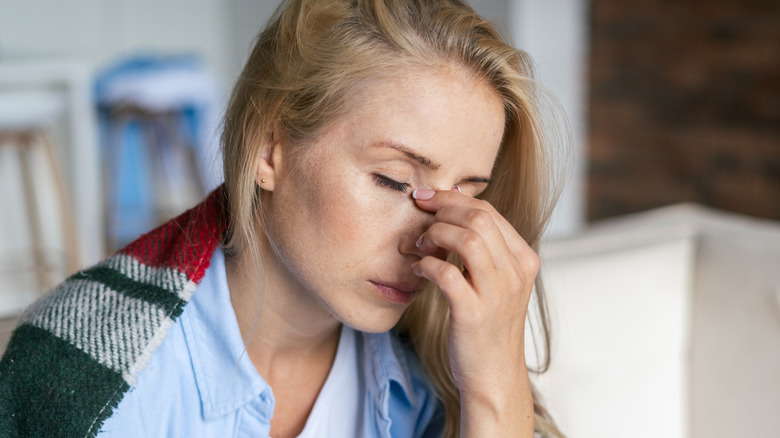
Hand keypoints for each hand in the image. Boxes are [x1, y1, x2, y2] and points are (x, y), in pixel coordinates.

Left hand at [411, 188, 536, 434]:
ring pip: (468, 240)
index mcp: (523, 260)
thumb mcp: (497, 283)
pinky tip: (419, 270)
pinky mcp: (474, 314)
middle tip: (419, 214)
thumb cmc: (489, 327)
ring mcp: (497, 294)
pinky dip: (427, 265)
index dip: (453, 200)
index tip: (428, 198)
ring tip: (420, 244)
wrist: (494, 375)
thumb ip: (484, 250)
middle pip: (479, 219)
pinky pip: (447, 274)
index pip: (489, 212)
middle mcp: (515, 273)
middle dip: (442, 210)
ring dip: (436, 234)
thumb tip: (453, 209)